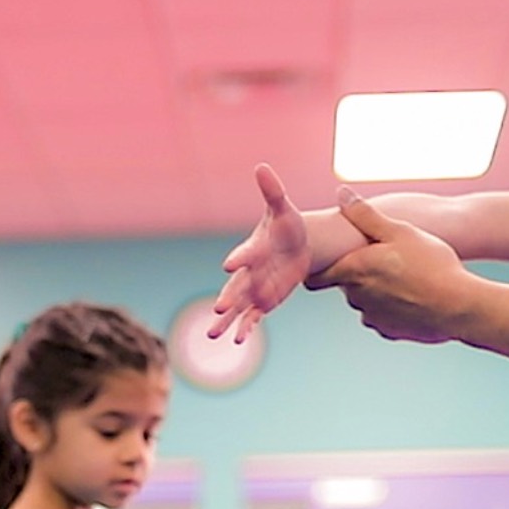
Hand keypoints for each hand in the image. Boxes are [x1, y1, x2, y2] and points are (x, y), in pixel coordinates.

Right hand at [209, 163, 312, 342]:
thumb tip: (262, 167)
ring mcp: (255, 288)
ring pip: (238, 307)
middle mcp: (250, 272)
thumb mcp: (284, 209)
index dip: (240, 259)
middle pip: (236, 287)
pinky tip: (239, 341)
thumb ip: (273, 192)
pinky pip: (253, 317)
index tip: (231, 266)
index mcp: (254, 249)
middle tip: (219, 310)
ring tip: (213, 336)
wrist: (295, 244)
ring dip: (227, 321)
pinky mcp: (263, 301)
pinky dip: (246, 328)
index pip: (246, 254)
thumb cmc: (287, 225)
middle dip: (229, 299)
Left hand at [312, 190, 472, 343]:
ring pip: (365, 302)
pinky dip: (392, 308)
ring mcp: (374, 318)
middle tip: (382, 259)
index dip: (318, 268)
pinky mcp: (391, 332)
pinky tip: (413, 297)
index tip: (325, 260)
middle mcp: (358, 299)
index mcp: (354, 272)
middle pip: (345, 286)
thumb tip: (341, 194)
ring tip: (403, 278)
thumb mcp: (399, 230)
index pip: (315, 277)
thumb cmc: (431, 265)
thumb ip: (365, 215)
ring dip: (376, 292)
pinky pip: (383, 318)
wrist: (460, 306)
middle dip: (357, 274)